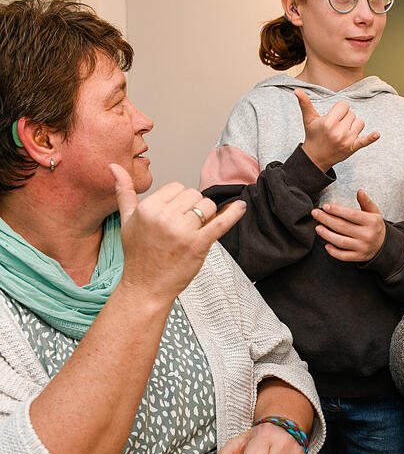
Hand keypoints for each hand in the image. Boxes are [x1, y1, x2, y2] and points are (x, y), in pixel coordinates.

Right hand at [110, 164, 244, 301]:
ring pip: (207, 206)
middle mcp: (164, 217)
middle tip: (184, 226)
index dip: (179, 200)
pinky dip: (233, 214)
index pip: (177, 187)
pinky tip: (241, 207)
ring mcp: (182, 231)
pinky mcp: (198, 244)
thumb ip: (124, 192)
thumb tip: (113, 166)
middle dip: (193, 208)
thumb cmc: (138, 255)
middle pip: (194, 195)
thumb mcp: (126, 220)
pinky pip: (221, 222)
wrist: (145, 287)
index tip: (175, 215)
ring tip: (194, 231)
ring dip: (206, 216)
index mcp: (148, 208)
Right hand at [295, 88, 379, 171]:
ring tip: (343, 132)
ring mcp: (347, 140)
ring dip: (354, 125)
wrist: (316, 158)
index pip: (344, 105)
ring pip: (360, 122)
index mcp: (328, 122)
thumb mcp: (309, 119)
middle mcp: (338, 131)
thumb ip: (304, 104)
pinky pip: (365, 141)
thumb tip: (296, 90)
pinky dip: (371, 138)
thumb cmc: (313, 135)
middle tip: (336, 127)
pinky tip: (377, 134)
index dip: (339, 110)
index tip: (333, 117)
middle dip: (345, 118)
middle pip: (352, 113)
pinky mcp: (353, 147)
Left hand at [312, 189, 385, 261]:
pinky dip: (333, 251)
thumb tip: (359, 191)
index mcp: (371, 222)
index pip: (351, 214)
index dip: (336, 210)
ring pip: (340, 242)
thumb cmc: (374, 226)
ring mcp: (363, 247)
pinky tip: (326, 244)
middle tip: (315, 213)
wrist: (384, 245)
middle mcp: (367, 235)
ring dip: (326, 235)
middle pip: (342, 227)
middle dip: (326, 219)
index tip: (325, 206)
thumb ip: (366, 202)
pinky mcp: (359, 257)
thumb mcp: (374, 212)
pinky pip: (343, 256)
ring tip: (317, 228)